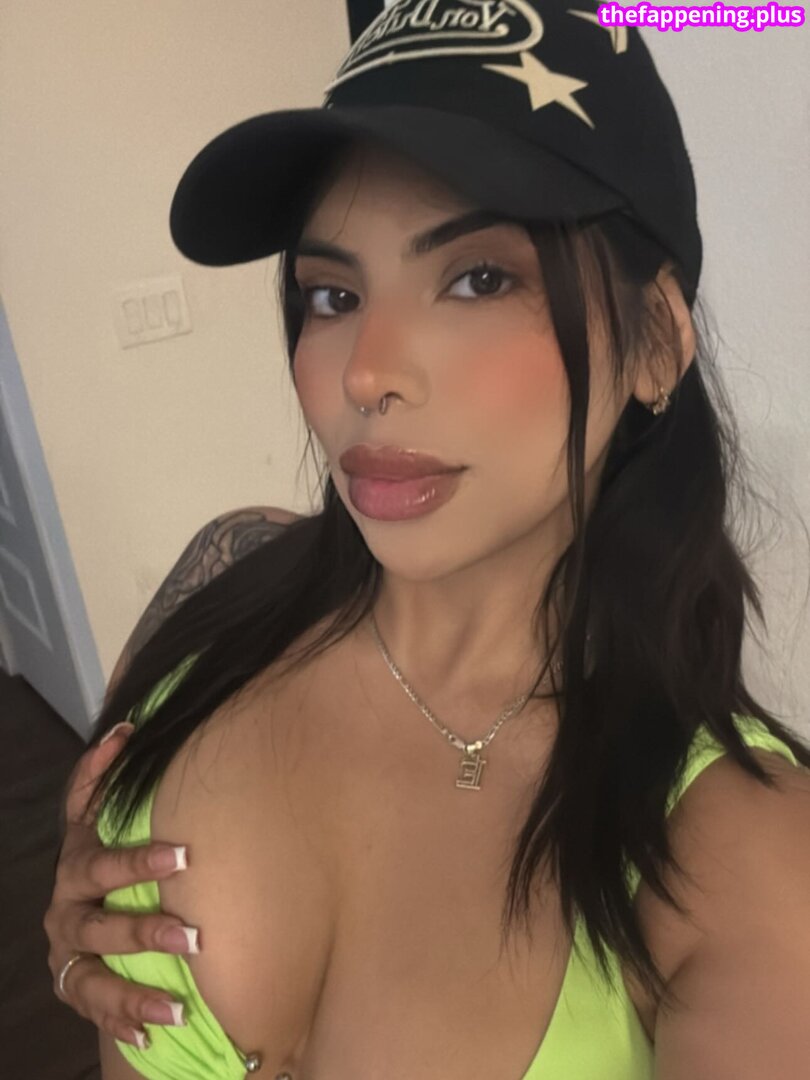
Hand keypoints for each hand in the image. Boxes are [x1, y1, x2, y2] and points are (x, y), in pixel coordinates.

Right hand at [45, 723, 197, 1047]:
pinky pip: (97, 1010)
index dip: (133, 856)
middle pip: (98, 921)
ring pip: (96, 974)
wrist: (77, 908)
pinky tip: (159, 1031)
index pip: (99, 859)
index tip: (182, 856)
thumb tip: (128, 726)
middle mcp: (66, 908)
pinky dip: (126, 1022)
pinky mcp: (74, 987)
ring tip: (178, 1002)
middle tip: (192, 935)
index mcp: (77, 861)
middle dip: (143, 928)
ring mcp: (67, 952)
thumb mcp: (100, 817)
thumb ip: (106, 777)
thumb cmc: (100, 852)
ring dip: (136, 988)